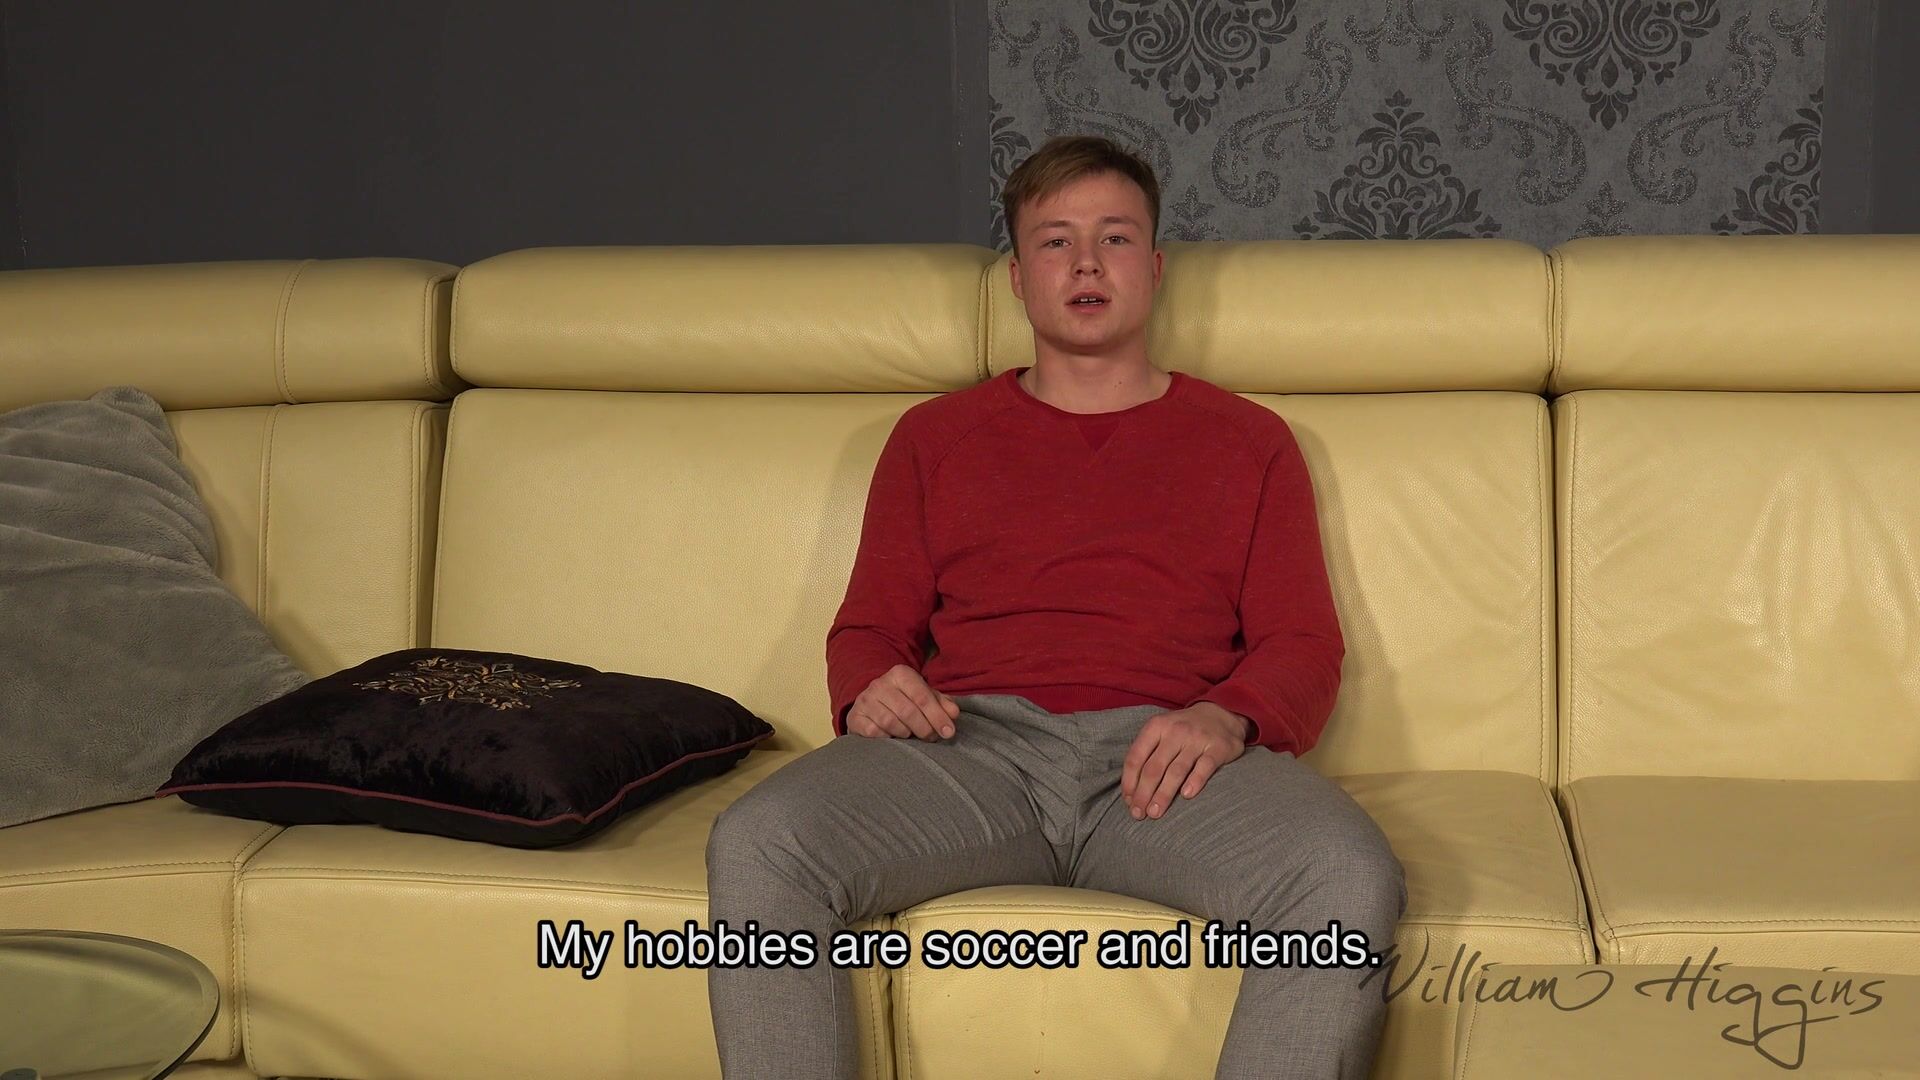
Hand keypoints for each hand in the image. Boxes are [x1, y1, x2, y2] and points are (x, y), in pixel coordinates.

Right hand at [846, 664, 960, 740]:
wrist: (872, 703)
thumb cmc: (906, 700)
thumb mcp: (925, 696)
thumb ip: (942, 704)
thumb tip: (953, 713)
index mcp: (900, 674)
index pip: (922, 697)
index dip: (937, 716)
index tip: (948, 732)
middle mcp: (880, 684)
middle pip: (908, 712)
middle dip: (925, 729)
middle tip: (932, 738)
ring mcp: (865, 700)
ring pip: (891, 723)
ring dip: (906, 734)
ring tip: (912, 735)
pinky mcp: (855, 716)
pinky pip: (874, 732)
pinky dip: (887, 738)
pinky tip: (893, 736)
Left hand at [1121, 703, 1248, 819]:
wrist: (1221, 713)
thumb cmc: (1183, 730)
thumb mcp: (1161, 731)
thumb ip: (1147, 754)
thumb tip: (1131, 792)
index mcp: (1156, 727)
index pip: (1136, 757)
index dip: (1129, 782)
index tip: (1128, 802)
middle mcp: (1175, 731)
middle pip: (1154, 768)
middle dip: (1144, 793)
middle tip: (1139, 814)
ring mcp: (1197, 739)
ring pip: (1176, 770)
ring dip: (1164, 794)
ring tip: (1156, 812)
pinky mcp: (1218, 748)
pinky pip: (1204, 767)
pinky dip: (1195, 781)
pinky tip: (1186, 796)